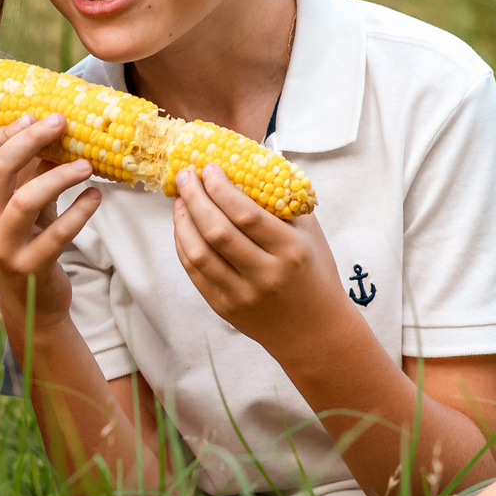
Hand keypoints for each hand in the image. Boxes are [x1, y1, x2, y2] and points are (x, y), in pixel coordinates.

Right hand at [0, 114, 99, 328]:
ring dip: (59, 176)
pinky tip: (95, 197)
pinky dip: (80, 212)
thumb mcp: (24, 207)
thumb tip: (57, 134)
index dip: (2, 132)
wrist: (31, 305)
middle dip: (30, 139)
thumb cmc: (27, 245)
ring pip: (25, 200)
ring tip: (87, 165)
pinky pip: (57, 234)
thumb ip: (33, 174)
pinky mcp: (31, 267)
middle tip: (61, 123)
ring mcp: (3, 247)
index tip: (32, 117)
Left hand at [171, 165, 343, 349]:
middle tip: (185, 175)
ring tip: (181, 199)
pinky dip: (183, 244)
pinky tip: (183, 226)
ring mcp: (241, 294)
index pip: (247, 215)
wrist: (315, 332)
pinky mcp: (224, 308)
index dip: (221, 189)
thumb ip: (283, 201)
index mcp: (291, 250)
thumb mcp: (311, 234)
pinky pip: (194, 272)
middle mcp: (265, 274)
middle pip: (217, 231)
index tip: (208, 168)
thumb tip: (249, 163)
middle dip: (195, 197)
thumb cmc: (314, 274)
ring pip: (198, 253)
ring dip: (183, 220)